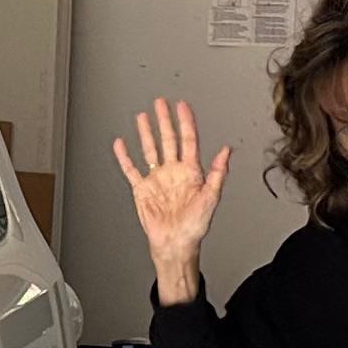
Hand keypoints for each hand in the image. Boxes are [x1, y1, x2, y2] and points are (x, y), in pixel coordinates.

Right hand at [110, 97, 230, 300]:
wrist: (175, 244)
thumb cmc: (194, 227)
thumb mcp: (211, 198)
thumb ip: (217, 173)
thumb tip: (226, 151)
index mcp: (191, 172)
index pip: (188, 140)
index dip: (185, 122)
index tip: (182, 106)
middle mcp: (173, 172)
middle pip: (167, 139)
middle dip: (164, 120)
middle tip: (161, 103)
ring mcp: (157, 180)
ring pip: (150, 150)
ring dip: (146, 133)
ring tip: (143, 117)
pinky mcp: (142, 190)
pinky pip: (131, 169)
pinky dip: (124, 157)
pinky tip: (121, 144)